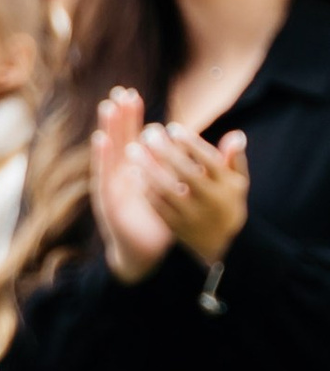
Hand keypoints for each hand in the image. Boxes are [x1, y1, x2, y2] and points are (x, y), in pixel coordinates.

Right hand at [89, 90, 169, 284]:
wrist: (144, 255)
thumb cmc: (161, 223)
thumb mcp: (177, 193)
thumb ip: (187, 170)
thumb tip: (206, 152)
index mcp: (137, 171)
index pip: (133, 138)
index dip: (131, 118)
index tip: (132, 94)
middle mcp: (122, 175)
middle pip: (119, 139)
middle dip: (119, 116)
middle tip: (119, 92)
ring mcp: (113, 186)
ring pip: (109, 153)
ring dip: (107, 129)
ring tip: (108, 107)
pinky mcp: (108, 200)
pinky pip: (104, 175)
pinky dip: (101, 157)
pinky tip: (101, 139)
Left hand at [137, 122, 248, 268]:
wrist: (222, 243)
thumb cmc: (226, 201)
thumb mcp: (237, 182)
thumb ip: (234, 158)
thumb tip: (236, 134)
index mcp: (227, 186)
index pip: (210, 161)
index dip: (191, 144)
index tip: (172, 127)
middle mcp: (210, 201)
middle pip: (186, 174)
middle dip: (166, 152)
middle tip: (148, 133)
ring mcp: (192, 215)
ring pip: (168, 191)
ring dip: (148, 169)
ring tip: (132, 149)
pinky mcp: (176, 227)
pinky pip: (158, 207)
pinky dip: (145, 190)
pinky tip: (133, 173)